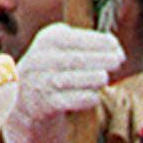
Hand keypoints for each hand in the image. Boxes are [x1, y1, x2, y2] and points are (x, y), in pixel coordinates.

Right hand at [5, 24, 124, 142]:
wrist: (25, 100)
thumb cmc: (54, 69)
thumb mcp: (62, 48)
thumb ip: (84, 43)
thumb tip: (115, 47)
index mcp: (47, 40)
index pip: (74, 38)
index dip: (98, 41)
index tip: (116, 45)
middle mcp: (40, 60)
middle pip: (75, 59)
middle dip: (100, 58)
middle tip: (118, 60)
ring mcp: (40, 82)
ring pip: (71, 79)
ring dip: (93, 78)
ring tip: (105, 77)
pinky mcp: (44, 104)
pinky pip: (69, 101)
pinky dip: (85, 98)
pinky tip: (95, 96)